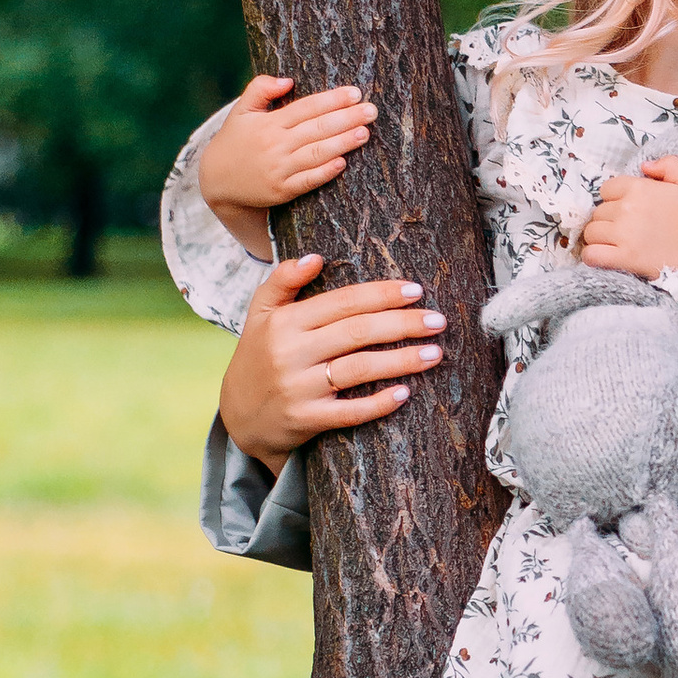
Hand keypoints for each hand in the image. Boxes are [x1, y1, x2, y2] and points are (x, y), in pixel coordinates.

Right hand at [197, 75, 378, 256]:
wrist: (216, 181)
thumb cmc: (234, 141)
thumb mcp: (241, 111)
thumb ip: (260, 89)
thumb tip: (288, 80)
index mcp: (269, 124)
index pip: (306, 108)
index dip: (332, 100)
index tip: (356, 93)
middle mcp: (275, 145)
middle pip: (317, 129)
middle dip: (347, 118)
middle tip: (372, 111)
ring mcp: (279, 170)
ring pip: (316, 154)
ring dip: (343, 143)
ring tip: (365, 132)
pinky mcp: (281, 191)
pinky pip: (307, 181)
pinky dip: (325, 172)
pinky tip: (343, 162)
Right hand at [218, 255, 444, 467]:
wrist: (239, 416)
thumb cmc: (260, 356)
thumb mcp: (260, 314)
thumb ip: (283, 280)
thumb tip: (316, 258)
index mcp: (285, 322)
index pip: (343, 302)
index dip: (382, 295)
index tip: (416, 291)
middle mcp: (291, 353)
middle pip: (357, 332)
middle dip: (403, 324)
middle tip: (438, 321)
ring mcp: (299, 388)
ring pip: (359, 369)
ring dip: (402, 361)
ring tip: (435, 354)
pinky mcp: (306, 420)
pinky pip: (349, 412)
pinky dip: (378, 404)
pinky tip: (405, 394)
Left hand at [581, 157, 677, 345]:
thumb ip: (669, 165)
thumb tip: (645, 166)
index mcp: (640, 188)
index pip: (607, 188)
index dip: (615, 197)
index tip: (627, 208)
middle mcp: (627, 209)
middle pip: (599, 211)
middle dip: (608, 218)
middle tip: (623, 227)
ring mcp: (623, 235)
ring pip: (592, 231)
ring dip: (599, 236)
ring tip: (613, 241)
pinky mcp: (623, 258)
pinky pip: (591, 254)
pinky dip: (592, 255)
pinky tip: (602, 256)